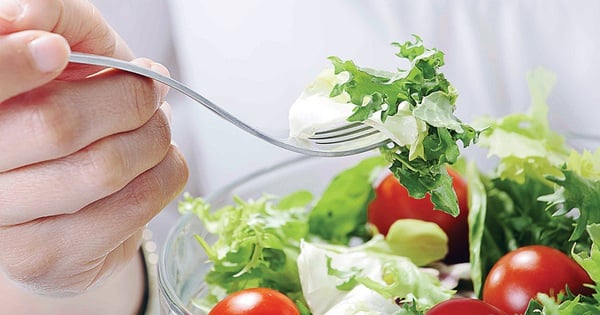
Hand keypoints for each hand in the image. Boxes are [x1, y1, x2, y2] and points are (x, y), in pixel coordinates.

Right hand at [0, 0, 187, 311]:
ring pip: (104, 168)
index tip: (58, 53)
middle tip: (151, 89)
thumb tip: (22, 15)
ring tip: (158, 126)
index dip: (16, 65)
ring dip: (154, 137)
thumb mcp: (67, 50)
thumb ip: (53, 19)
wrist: (76, 199)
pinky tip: (158, 162)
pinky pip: (133, 205)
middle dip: (128, 99)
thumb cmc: (72, 109)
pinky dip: (166, 173)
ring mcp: (5, 220)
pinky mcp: (45, 257)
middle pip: (58, 124)